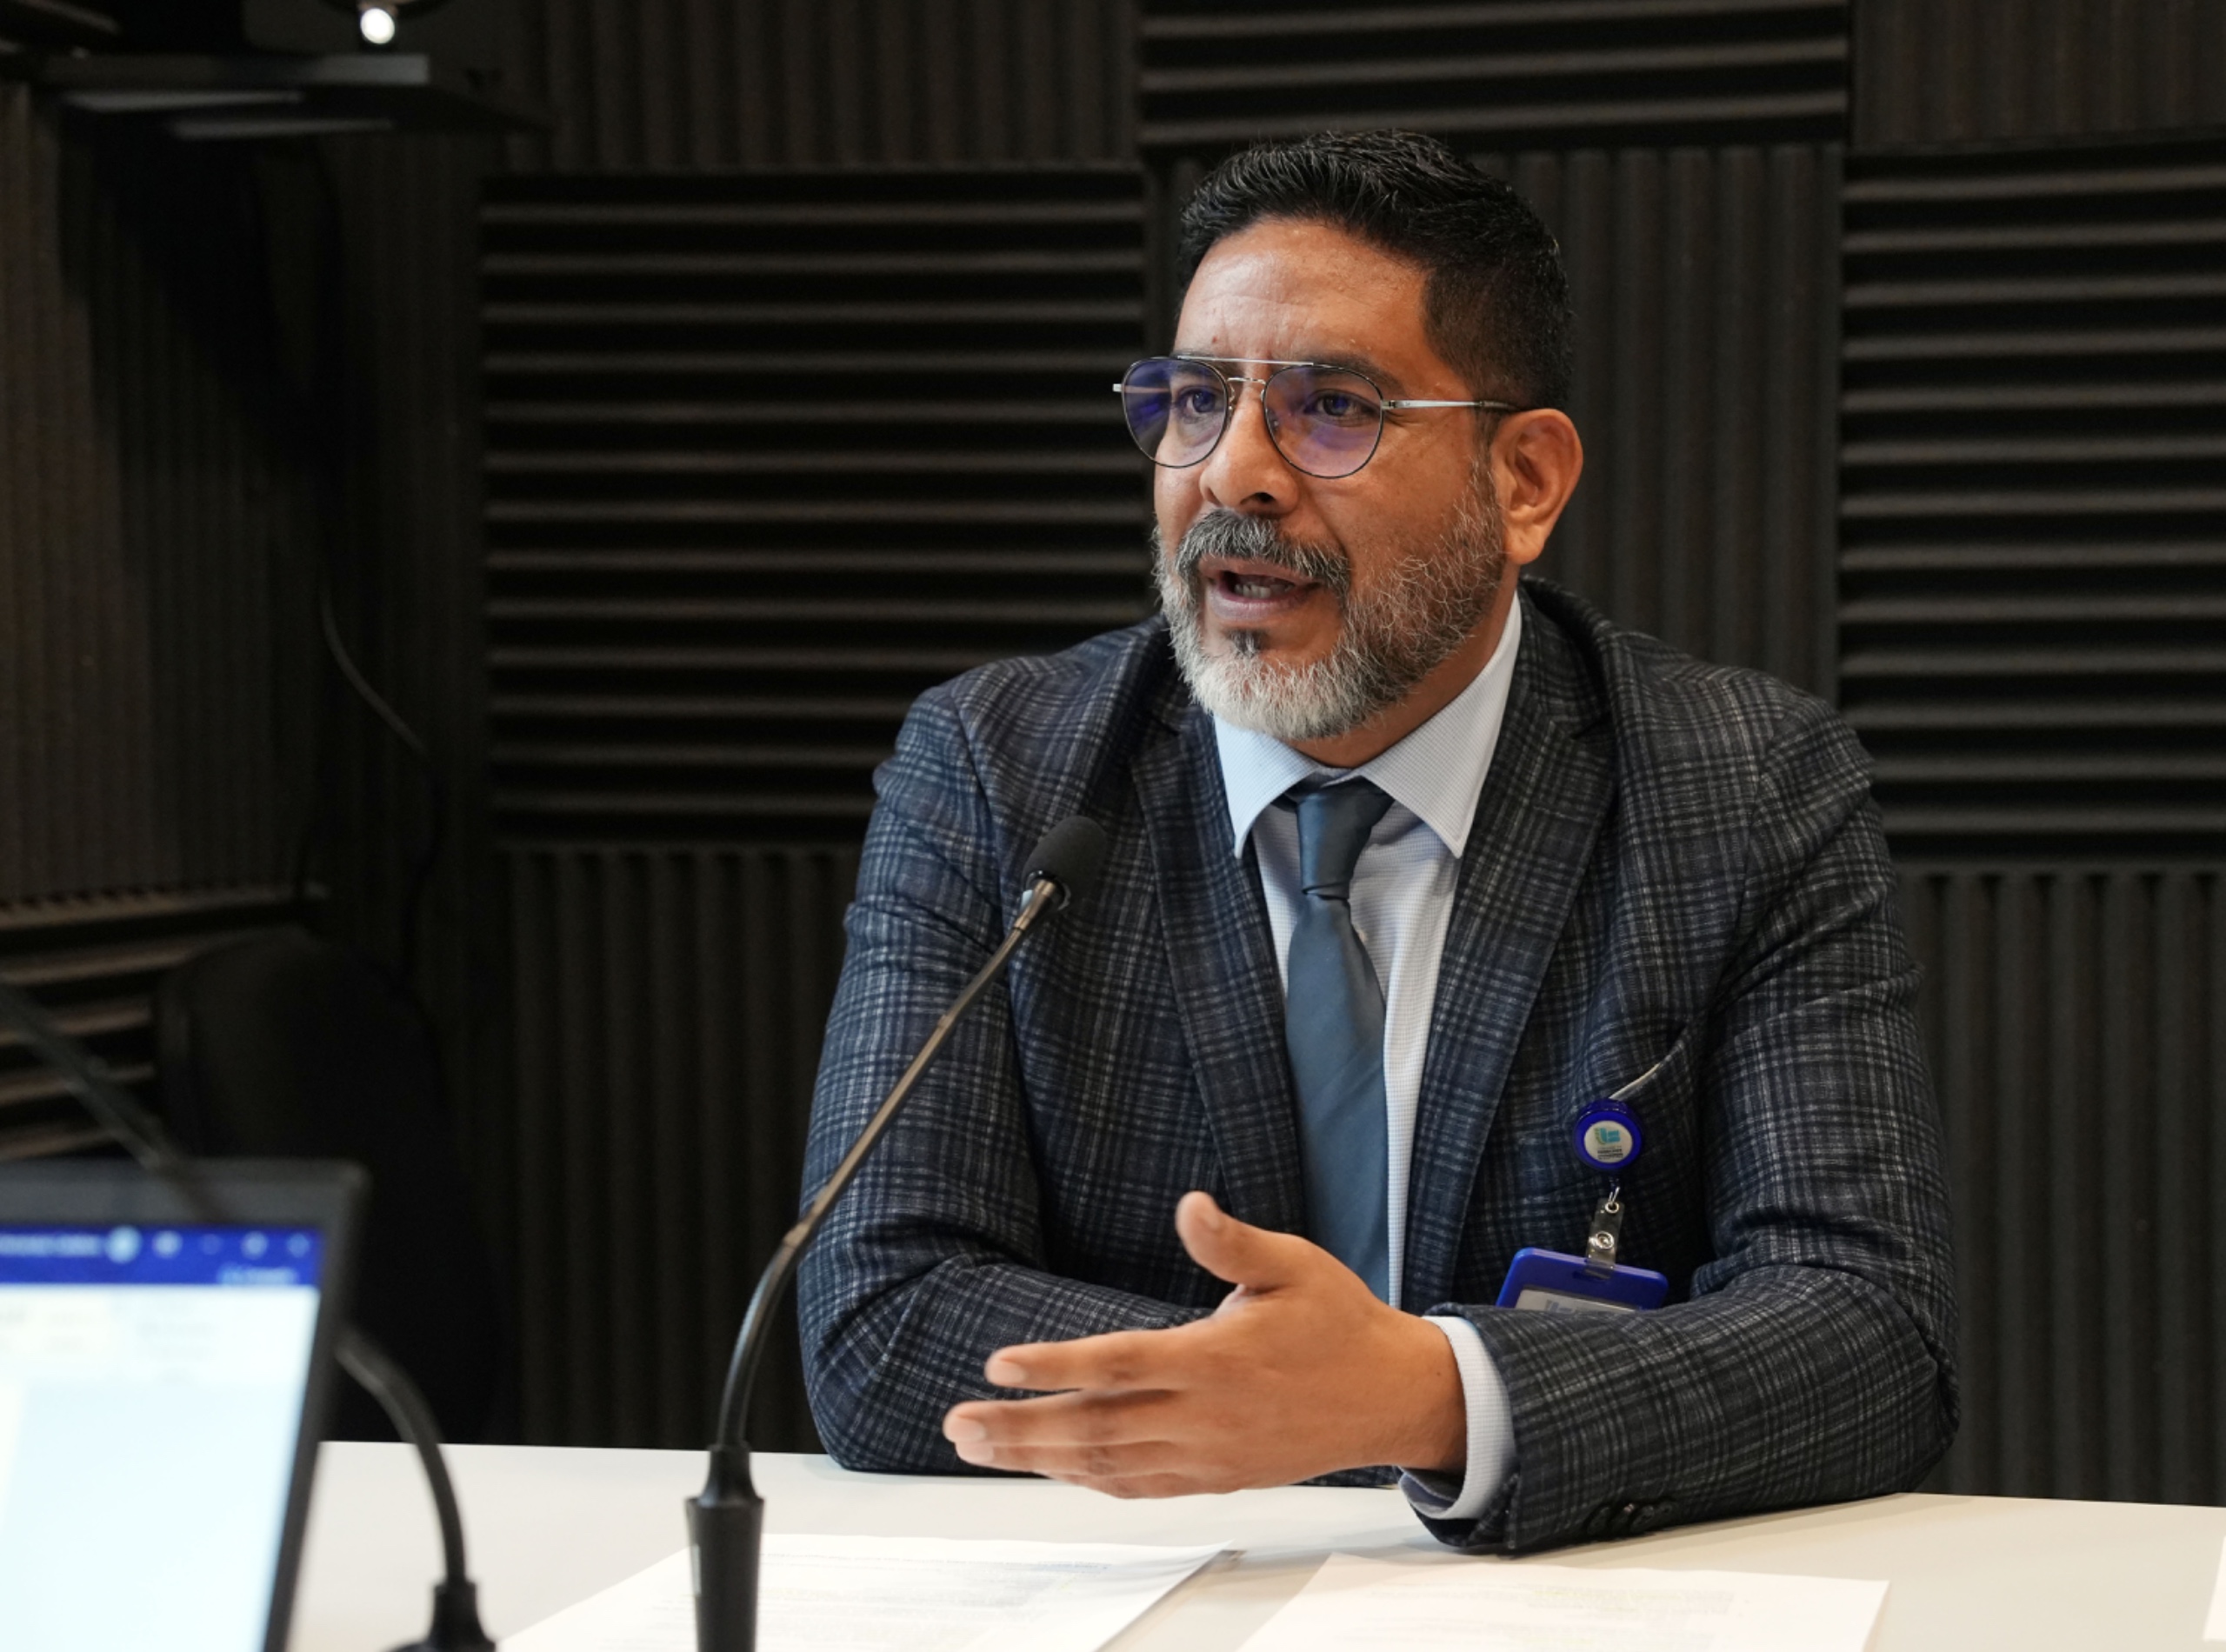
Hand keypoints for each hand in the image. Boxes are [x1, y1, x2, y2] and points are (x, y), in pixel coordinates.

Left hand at [939, 1191, 1465, 1496]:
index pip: (1120, 1364)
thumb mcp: (1295, 1264)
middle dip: (1021, 1427)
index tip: (1000, 1364)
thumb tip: (1190, 1204)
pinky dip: (1088, 1479)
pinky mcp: (1216, 1476)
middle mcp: (1206, 1416)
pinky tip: (1051, 1468)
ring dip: (1038, 1458)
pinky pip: (1139, 1485)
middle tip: (960, 1424)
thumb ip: (1233, 1242)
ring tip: (980, 1448)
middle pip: (1096, 1426)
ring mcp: (1208, 1454)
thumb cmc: (1339, 1322)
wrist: (1390, 1396)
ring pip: (1108, 1463)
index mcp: (1218, 1359)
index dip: (1056, 1367)